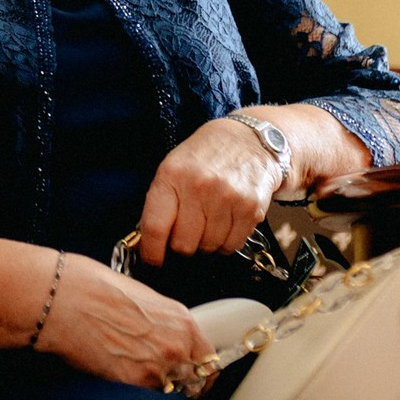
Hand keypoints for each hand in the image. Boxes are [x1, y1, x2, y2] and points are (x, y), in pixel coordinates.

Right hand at [34, 253, 210, 390]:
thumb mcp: (140, 295)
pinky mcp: (132, 384)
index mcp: (181, 320)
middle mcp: (176, 346)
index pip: (209, 360)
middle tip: (156, 377)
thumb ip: (160, 321)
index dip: (200, 371)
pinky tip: (114, 374)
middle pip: (192, 382)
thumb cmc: (91, 287)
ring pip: (168, 394)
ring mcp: (156, 368)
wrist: (62, 298)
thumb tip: (160, 335)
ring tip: (128, 372)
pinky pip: (142, 398)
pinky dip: (131, 392)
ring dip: (154, 389)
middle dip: (178, 383)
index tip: (192, 377)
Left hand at [135, 117, 281, 266]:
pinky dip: (226, 242)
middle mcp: (199, 187)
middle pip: (183, 244)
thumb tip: (148, 242)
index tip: (153, 260)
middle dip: (181, 245)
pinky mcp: (250, 209)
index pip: (155, 226)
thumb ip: (160, 202)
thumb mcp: (173, 167)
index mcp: (172, 175)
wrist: (249, 140)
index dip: (151, 251)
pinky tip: (225, 224)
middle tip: (186, 234)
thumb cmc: (205, 156)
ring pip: (208, 247)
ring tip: (208, 222)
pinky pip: (232, 245)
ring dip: (206, 243)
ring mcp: (227, 199)